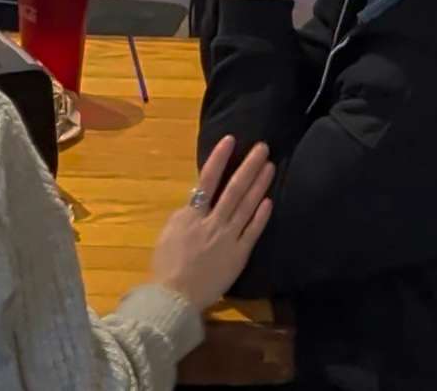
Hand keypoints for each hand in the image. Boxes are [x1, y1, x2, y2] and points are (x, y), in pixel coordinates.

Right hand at [149, 136, 273, 311]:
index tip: (230, 139)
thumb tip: (197, 200)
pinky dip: (261, 216)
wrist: (175, 297)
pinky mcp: (239, 255)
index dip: (219, 158)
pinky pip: (252, 232)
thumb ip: (185, 215)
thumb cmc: (166, 265)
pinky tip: (269, 201)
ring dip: (259, 185)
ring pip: (246, 206)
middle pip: (233, 189)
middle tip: (262, 148)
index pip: (207, 179)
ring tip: (269, 166)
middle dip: (248, 166)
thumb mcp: (169, 232)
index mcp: (191, 214)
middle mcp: (212, 222)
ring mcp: (228, 238)